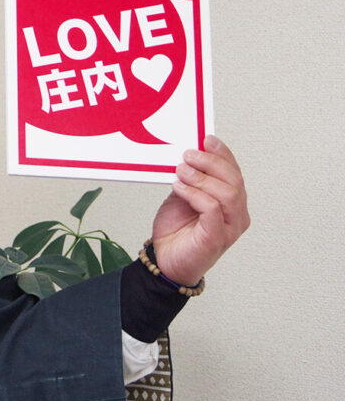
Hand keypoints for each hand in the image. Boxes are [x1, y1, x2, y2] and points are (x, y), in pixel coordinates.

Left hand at [151, 135, 249, 285]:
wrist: (164, 261)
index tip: (207, 139)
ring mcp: (229, 228)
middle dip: (211, 163)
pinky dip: (195, 194)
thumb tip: (188, 156)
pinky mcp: (216, 238)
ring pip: (227, 193)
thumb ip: (190, 180)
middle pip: (234, 180)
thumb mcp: (181, 197)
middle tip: (188, 155)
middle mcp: (237, 214)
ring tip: (181, 171)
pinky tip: (179, 188)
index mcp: (232, 202)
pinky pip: (212, 209)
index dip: (223, 154)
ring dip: (202, 178)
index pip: (234, 172)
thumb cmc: (176, 231)